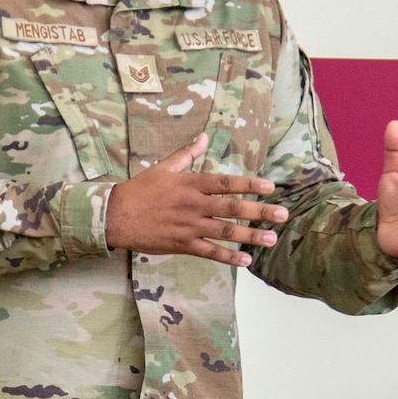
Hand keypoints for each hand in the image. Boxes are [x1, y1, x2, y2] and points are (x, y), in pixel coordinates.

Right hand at [105, 134, 289, 265]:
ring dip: (250, 236)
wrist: (115, 216)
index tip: (271, 187)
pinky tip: (246, 261)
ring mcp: (188, 226)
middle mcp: (193, 204)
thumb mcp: (163, 168)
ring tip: (271, 238)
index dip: (250, 184)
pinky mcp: (182, 244)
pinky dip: (228, 257)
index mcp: (190, 183)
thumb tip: (203, 137)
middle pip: (232, 208)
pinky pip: (209, 252)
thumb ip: (186, 154)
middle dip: (259, 211)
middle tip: (282, 215)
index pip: (226, 183)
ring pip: (225, 232)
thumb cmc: (140, 190)